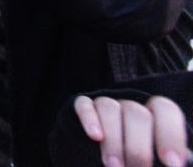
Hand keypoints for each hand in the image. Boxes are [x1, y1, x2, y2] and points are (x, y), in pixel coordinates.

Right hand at [74, 95, 190, 166]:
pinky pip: (84, 104)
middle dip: (138, 147)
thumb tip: (181, 164)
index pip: (165, 110)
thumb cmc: (139, 161)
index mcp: (155, 116)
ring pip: (110, 108)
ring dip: (113, 139)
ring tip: (114, 166)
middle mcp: (131, 107)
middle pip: (137, 114)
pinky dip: (89, 119)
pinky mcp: (83, 106)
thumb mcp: (157, 161)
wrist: (112, 158)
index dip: (171, 134)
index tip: (173, 164)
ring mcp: (106, 104)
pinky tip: (95, 137)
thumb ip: (167, 160)